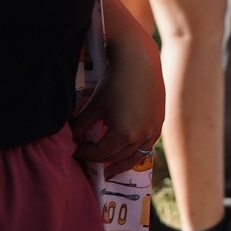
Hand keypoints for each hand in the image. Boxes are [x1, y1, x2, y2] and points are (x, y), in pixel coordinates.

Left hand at [72, 17, 164, 175]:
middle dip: (101, 160)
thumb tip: (70, 139)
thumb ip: (80, 127)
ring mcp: (153, 129)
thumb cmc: (114, 81)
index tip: (75, 151)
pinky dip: (136, 151)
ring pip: (136, 155)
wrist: (139, 60)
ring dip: (122, 164)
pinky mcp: (160, 121)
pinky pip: (148, 144)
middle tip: (89, 160)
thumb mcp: (93, 106)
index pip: (100, 154)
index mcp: (123, 135)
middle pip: (118, 157)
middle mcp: (141, 136)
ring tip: (111, 170)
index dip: (85, 154)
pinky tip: (129, 150)